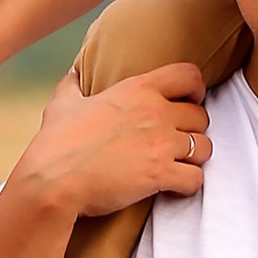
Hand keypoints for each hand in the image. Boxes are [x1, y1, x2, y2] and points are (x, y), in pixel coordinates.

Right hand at [19, 61, 212, 220]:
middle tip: (178, 142)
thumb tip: (75, 71)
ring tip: (178, 164)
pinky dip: (189, 184)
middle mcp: (156, 112)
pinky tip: (174, 186)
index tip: (190, 101)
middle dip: (193, 129)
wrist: (52, 180)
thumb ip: (74, 84)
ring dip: (195, 157)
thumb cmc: (56, 141)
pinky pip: (196, 179)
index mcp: (138, 88)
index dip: (196, 89)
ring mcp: (161, 143)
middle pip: (201, 115)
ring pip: (204, 147)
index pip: (189, 75)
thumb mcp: (63, 103)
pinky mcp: (160, 174)